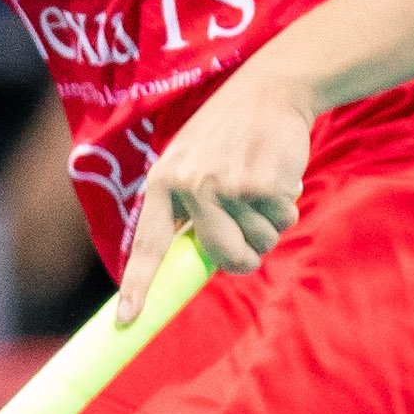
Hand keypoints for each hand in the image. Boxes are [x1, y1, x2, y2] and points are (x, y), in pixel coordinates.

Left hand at [141, 62, 314, 274]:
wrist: (268, 90)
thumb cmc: (227, 134)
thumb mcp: (191, 162)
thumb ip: (188, 209)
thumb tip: (199, 261)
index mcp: (163, 182)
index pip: (147, 245)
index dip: (138, 286)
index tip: (126, 323)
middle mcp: (190, 186)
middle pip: (224, 257)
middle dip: (246, 254)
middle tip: (252, 228)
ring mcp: (227, 186)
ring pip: (260, 241)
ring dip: (270, 223)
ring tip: (261, 185)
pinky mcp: (263, 184)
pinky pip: (283, 220)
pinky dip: (287, 205)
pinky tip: (277, 174)